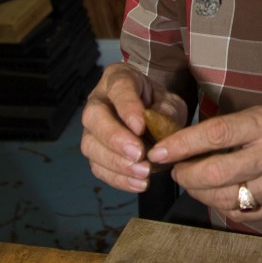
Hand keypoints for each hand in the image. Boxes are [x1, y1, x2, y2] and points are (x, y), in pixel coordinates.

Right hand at [80, 63, 187, 192]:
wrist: (153, 114)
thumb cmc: (159, 104)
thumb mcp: (170, 102)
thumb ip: (166, 111)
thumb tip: (158, 128)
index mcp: (118, 79)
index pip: (119, 89)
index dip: (128, 108)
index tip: (140, 126)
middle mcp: (98, 101)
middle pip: (94, 117)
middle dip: (115, 138)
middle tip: (138, 154)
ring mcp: (93, 128)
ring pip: (90, 145)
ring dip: (116, 163)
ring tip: (143, 172)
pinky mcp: (95, 151)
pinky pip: (98, 167)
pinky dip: (118, 179)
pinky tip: (139, 183)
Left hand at [146, 100, 261, 220]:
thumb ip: (236, 126)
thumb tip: (190, 141)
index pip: (216, 135)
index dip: (181, 145)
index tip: (158, 150)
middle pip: (216, 173)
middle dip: (185, 174)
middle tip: (175, 168)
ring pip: (226, 197)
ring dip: (199, 192)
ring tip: (193, 181)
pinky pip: (243, 213)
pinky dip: (223, 205)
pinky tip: (217, 194)